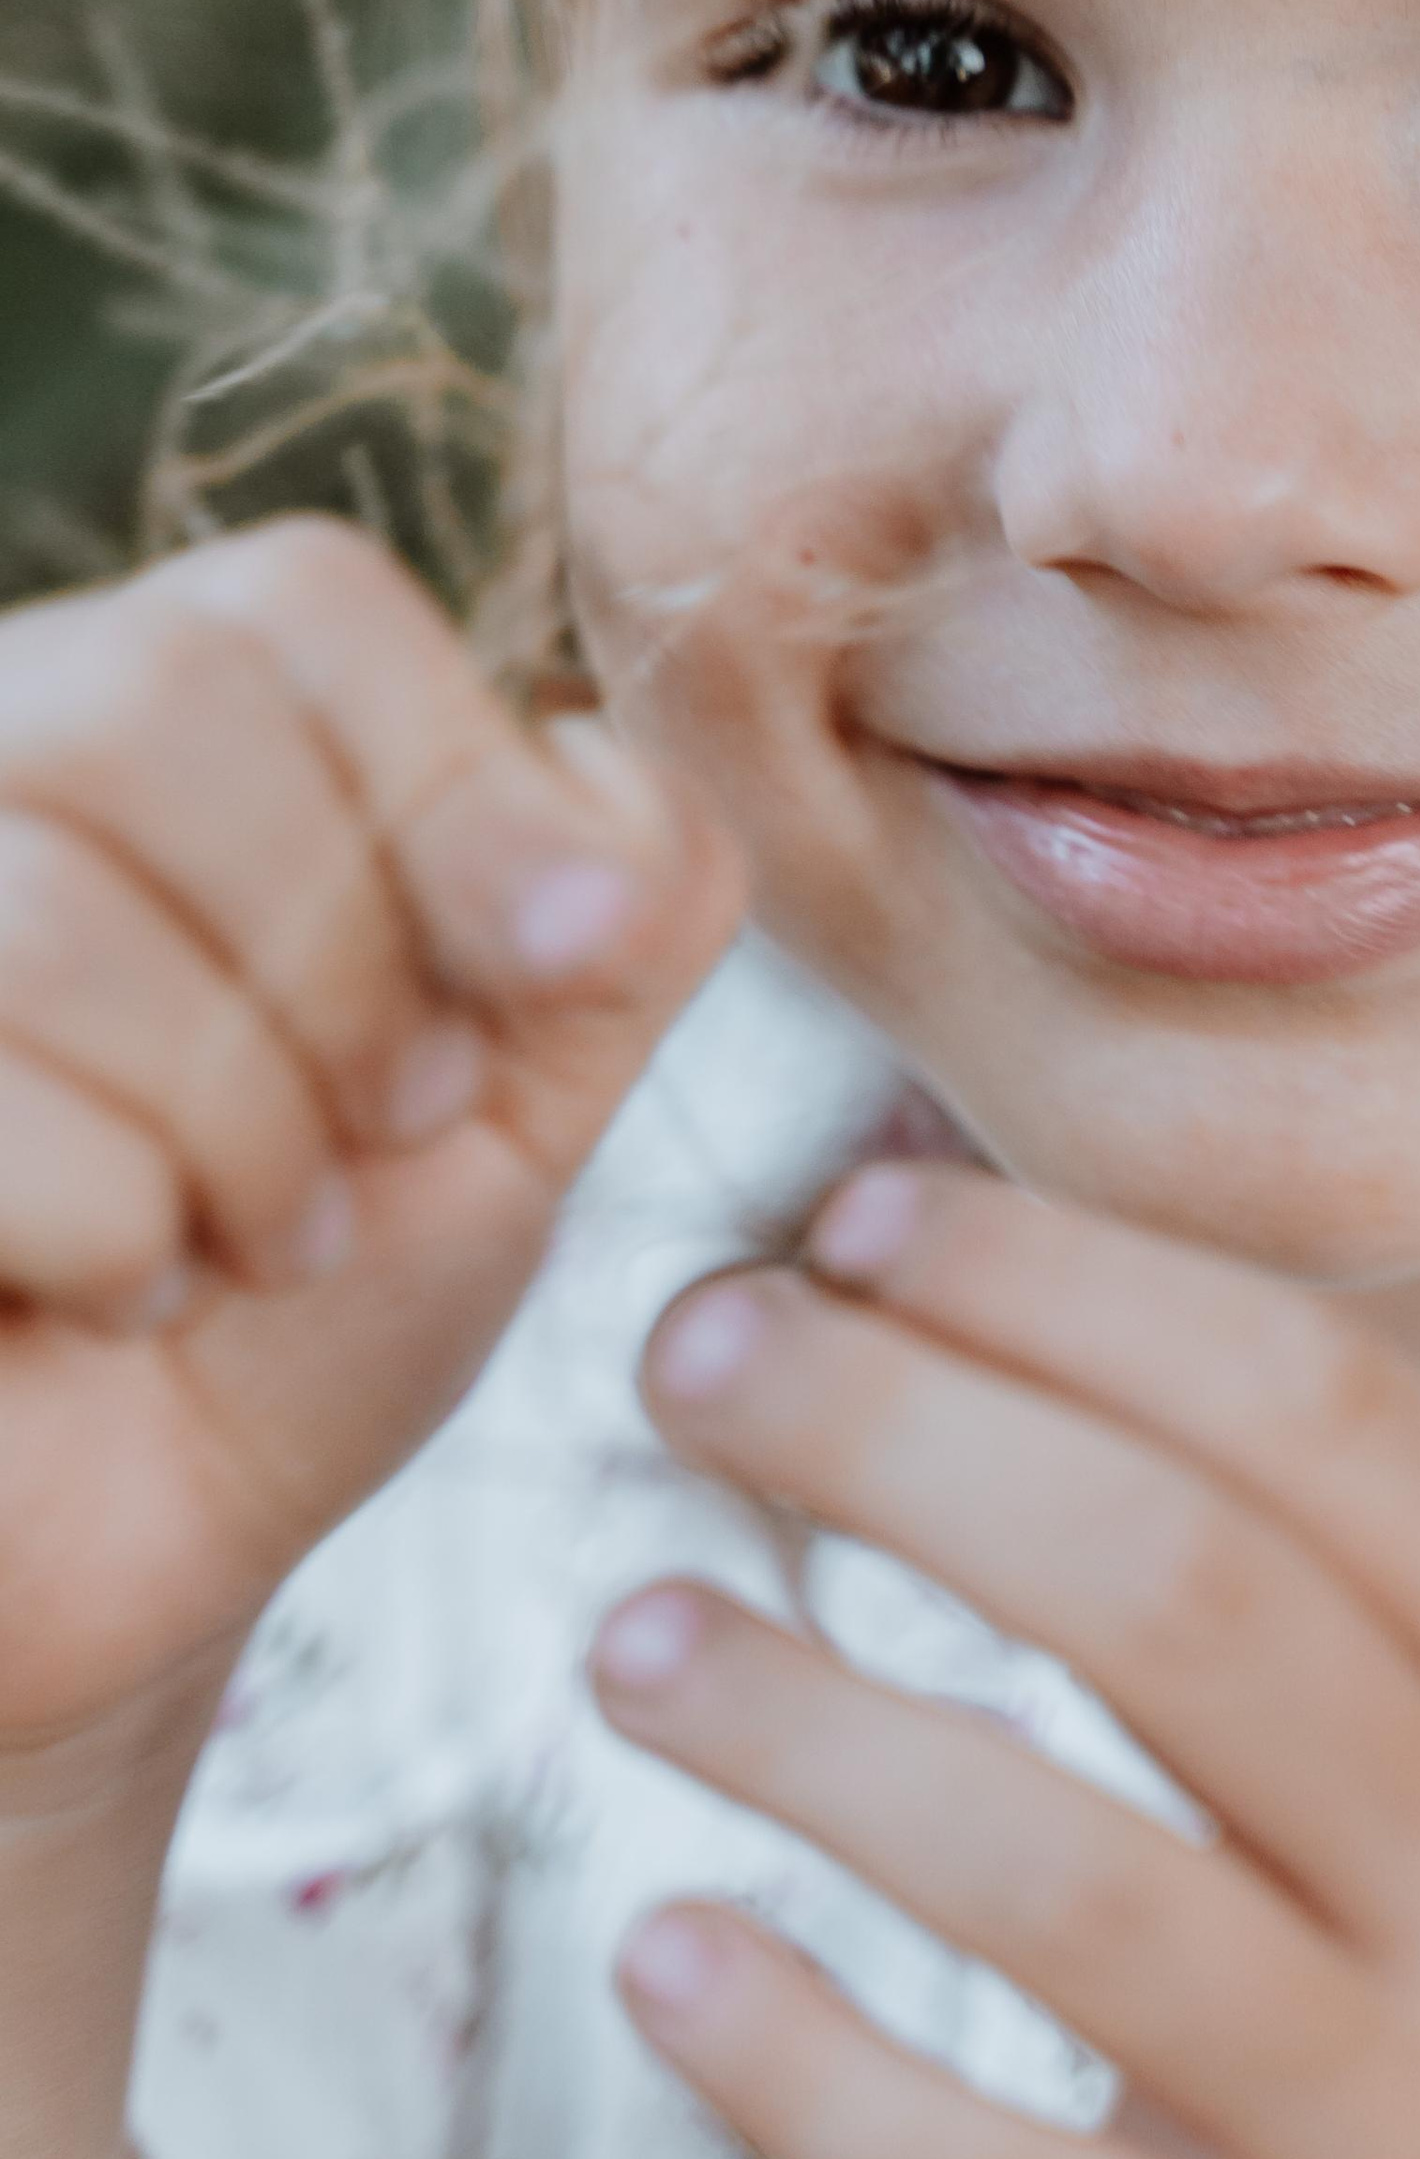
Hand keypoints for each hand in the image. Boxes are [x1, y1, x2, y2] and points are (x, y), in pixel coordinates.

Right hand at [0, 517, 743, 1787]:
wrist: (144, 1559)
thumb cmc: (314, 1315)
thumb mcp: (529, 1093)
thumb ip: (624, 910)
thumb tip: (607, 770)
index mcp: (161, 722)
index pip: (295, 599)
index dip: (456, 779)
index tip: (556, 966)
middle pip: (162, 700)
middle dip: (343, 963)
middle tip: (386, 1130)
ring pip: (55, 909)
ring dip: (241, 1131)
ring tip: (259, 1240)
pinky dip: (118, 1240)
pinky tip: (121, 1297)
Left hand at [593, 1166, 1419, 2158]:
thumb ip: (1341, 1566)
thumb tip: (999, 1289)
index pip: (1322, 1410)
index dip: (1070, 1286)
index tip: (862, 1217)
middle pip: (1183, 1593)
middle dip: (907, 1431)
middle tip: (699, 1354)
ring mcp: (1409, 2136)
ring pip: (1067, 1881)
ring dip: (814, 1725)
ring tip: (633, 1629)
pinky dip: (808, 2071)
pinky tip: (660, 1952)